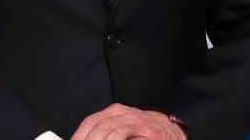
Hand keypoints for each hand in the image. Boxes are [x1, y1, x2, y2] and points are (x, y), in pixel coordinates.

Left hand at [70, 103, 186, 139]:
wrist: (169, 130)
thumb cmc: (143, 132)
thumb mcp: (121, 128)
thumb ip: (104, 133)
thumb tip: (81, 139)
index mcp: (113, 112)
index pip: (90, 122)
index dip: (79, 135)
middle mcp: (123, 114)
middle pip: (99, 127)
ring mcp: (136, 122)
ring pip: (112, 131)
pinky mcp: (149, 133)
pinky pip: (126, 134)